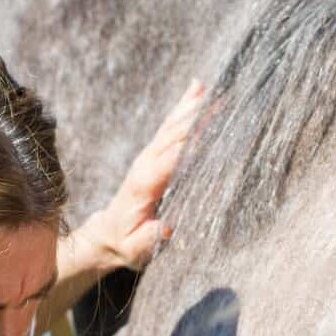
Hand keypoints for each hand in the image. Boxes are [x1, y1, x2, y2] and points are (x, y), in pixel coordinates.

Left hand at [86, 78, 205, 270]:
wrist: (109, 234)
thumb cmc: (126, 243)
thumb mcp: (137, 248)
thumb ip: (151, 237)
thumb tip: (168, 227)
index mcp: (144, 183)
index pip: (171, 158)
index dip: (192, 143)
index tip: (214, 128)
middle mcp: (146, 163)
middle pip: (175, 134)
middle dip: (199, 117)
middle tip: (227, 100)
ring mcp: (149, 155)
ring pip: (173, 124)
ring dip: (194, 105)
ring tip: (218, 87)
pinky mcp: (154, 153)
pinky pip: (171, 125)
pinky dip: (185, 105)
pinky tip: (197, 87)